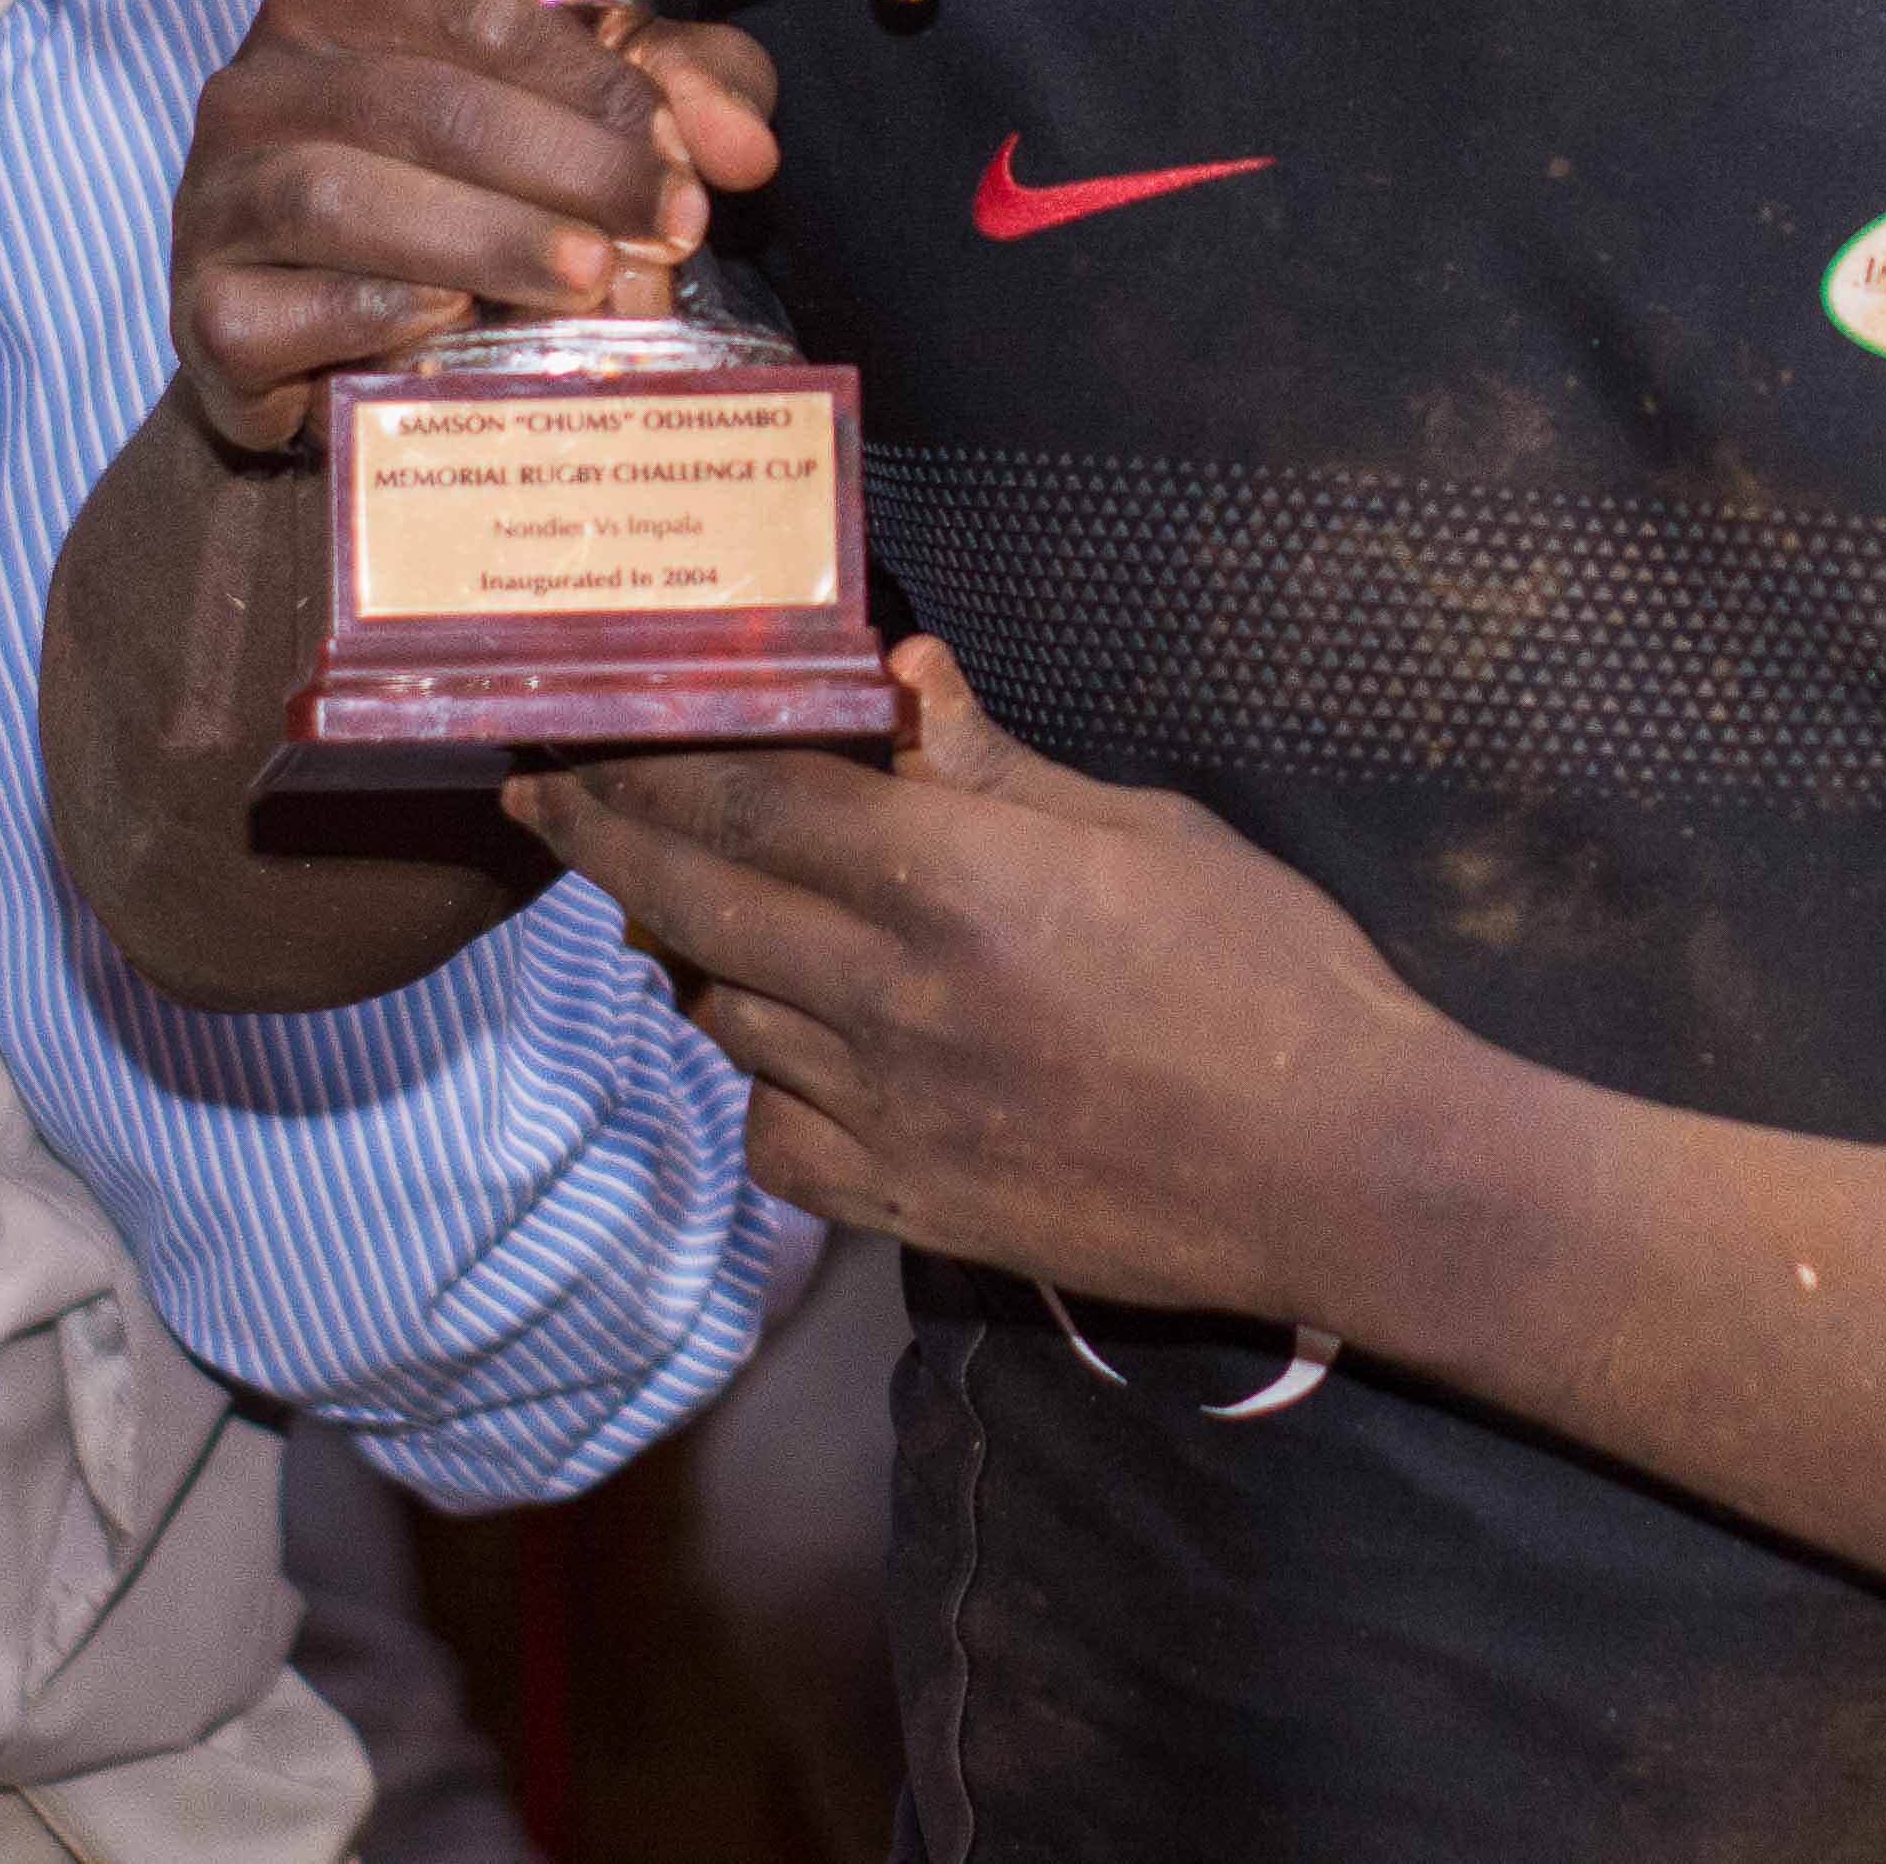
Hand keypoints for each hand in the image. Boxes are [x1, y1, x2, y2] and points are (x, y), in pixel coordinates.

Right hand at [167, 0, 781, 450]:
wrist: (339, 350)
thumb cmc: (471, 204)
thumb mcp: (588, 125)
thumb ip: (679, 99)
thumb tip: (748, 150)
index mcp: (341, 6)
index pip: (468, 10)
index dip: (586, 77)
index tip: (680, 154)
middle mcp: (256, 88)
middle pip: (417, 103)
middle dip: (562, 165)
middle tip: (668, 228)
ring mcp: (214, 202)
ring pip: (338, 195)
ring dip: (480, 235)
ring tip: (589, 276)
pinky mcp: (202, 316)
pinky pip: (269, 308)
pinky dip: (367, 310)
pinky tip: (453, 321)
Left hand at [509, 640, 1461, 1324]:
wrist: (1343, 1173)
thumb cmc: (1271, 974)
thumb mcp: (1145, 832)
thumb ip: (999, 768)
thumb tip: (899, 678)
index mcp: (955, 885)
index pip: (748, 801)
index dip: (644, 759)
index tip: (574, 729)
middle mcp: (892, 1002)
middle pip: (693, 904)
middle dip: (602, 840)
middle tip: (542, 797)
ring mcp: (892, 1116)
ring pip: (721, 1018)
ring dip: (683, 953)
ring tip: (668, 904)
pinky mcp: (912, 1207)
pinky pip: (777, 1137)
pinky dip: (760, 1082)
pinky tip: (784, 1046)